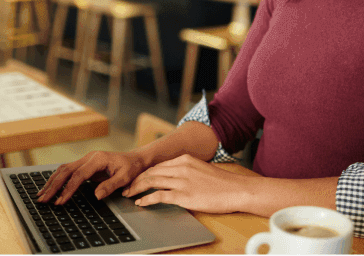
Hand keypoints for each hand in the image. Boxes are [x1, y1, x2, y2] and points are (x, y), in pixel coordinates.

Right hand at [36, 150, 145, 204]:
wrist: (135, 159)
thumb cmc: (131, 167)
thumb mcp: (125, 177)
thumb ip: (111, 186)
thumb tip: (96, 196)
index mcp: (98, 159)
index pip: (79, 175)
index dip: (68, 189)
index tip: (60, 201)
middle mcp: (89, 157)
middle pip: (66, 171)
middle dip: (54, 186)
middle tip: (43, 200)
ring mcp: (86, 160)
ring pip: (64, 169)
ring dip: (52, 182)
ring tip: (41, 195)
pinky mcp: (85, 164)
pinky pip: (68, 171)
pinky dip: (57, 179)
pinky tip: (50, 187)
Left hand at [122, 155, 248, 213]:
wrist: (237, 190)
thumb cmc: (222, 183)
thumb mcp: (202, 170)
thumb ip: (187, 171)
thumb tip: (175, 179)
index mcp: (186, 159)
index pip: (158, 165)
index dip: (144, 173)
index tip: (136, 179)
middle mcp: (182, 167)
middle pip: (152, 172)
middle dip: (137, 180)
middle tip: (127, 187)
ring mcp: (182, 181)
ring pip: (152, 182)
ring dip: (137, 189)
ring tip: (129, 195)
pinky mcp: (184, 195)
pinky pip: (159, 196)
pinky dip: (147, 199)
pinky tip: (141, 202)